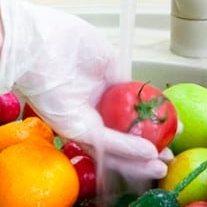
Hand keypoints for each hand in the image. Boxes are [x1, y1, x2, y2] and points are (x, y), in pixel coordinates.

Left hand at [0, 0, 171, 179]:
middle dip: (146, 149)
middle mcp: (90, 110)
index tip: (172, 126)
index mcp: (98, 91)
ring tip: (161, 166)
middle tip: (169, 155)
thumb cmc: (64, 40)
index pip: (127, 115)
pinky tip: (146, 153)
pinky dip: (125, 148)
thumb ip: (121, 78)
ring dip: (138, 159)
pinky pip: (103, 141)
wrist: (34, 41)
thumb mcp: (105, 55)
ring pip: (113, 147)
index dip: (149, 123)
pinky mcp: (72, 128)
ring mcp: (80, 121)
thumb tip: (136, 91)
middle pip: (122, 136)